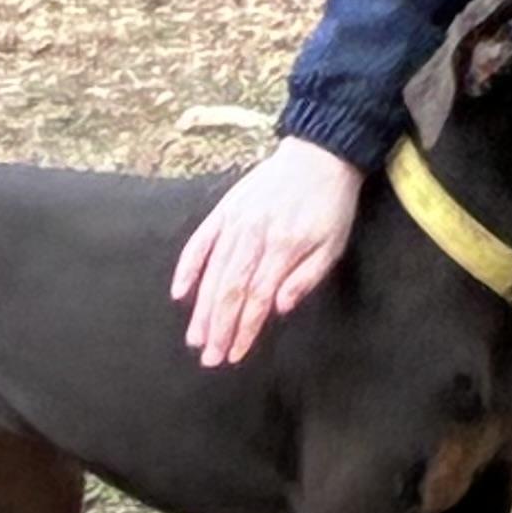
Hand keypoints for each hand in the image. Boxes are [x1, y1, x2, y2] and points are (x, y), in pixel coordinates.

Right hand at [173, 137, 365, 366]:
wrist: (319, 155)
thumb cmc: (330, 205)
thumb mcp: (332, 244)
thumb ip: (306, 277)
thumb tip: (279, 308)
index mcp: (283, 247)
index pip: (257, 298)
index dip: (244, 330)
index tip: (234, 355)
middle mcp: (253, 236)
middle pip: (229, 290)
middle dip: (218, 328)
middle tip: (209, 357)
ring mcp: (234, 222)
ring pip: (212, 272)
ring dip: (202, 308)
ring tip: (195, 337)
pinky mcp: (224, 210)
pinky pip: (199, 241)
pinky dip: (187, 267)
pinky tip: (179, 293)